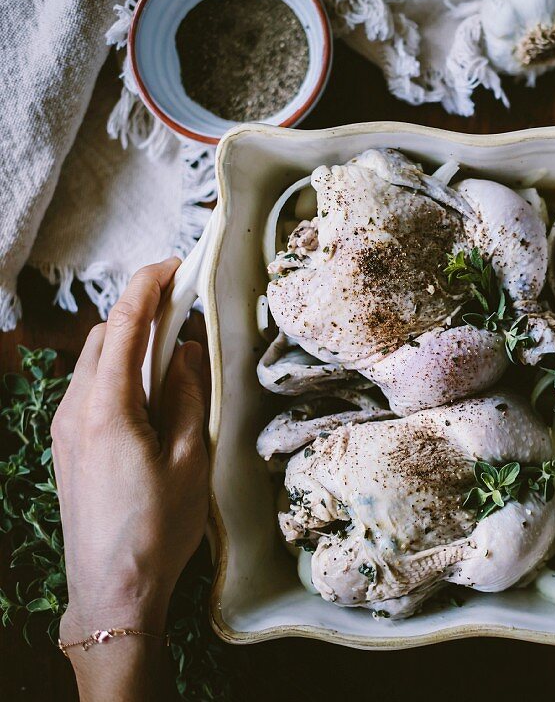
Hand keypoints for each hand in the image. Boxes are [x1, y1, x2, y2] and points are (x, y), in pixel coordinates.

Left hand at [51, 259, 208, 697]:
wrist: (112, 589)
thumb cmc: (158, 527)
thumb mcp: (189, 456)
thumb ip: (186, 395)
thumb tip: (184, 351)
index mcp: (106, 407)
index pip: (122, 324)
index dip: (148, 285)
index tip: (175, 263)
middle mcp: (75, 409)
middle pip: (102, 337)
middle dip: (141, 311)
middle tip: (186, 307)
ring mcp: (65, 428)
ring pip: (95, 362)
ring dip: (131, 343)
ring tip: (176, 349)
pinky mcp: (69, 446)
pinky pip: (92, 389)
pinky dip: (121, 372)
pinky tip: (153, 389)